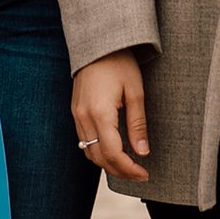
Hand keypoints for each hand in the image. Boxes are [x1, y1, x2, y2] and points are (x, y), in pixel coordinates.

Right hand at [70, 51, 149, 180]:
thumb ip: (137, 124)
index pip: (113, 153)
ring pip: (89, 152)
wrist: (96, 43)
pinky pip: (84, 140)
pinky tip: (113, 151)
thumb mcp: (135, 92)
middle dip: (120, 171)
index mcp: (100, 113)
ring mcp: (76, 115)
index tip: (144, 174)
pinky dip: (98, 151)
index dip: (129, 169)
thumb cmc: (119, 63)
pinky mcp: (75, 111)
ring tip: (128, 166)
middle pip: (99, 158)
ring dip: (108, 164)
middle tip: (139, 175)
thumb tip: (142, 152)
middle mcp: (84, 117)